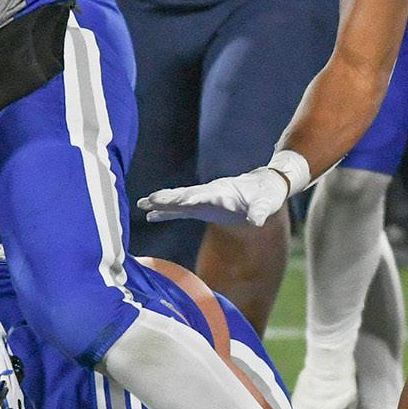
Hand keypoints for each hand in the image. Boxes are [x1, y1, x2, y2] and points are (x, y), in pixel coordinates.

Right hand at [137, 165, 293, 226]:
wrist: (264, 187)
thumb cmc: (266, 195)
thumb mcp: (266, 204)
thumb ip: (260, 211)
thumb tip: (258, 221)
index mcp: (222, 192)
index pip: (203, 195)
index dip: (189, 198)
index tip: (176, 201)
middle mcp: (209, 193)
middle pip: (184, 195)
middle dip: (167, 198)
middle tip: (147, 200)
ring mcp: (204, 199)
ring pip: (179, 201)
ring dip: (161, 203)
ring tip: (141, 205)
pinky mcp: (202, 206)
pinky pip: (181, 210)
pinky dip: (167, 212)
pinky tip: (151, 216)